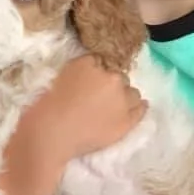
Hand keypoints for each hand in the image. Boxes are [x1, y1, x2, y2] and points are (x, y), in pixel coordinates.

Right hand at [27, 54, 146, 165]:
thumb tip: (96, 67)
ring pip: (132, 92)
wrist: (55, 132)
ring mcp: (123, 101)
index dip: (97, 72)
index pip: (101, 62)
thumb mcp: (64, 73)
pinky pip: (141, 109)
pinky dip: (140, 107)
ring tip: (114, 104)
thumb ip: (83, 66)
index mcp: (93, 64)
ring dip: (125, 95)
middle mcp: (112, 79)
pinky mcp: (128, 121)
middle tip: (99, 95)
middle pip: (119, 76)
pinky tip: (140, 106)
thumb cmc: (52, 102)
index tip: (90, 81)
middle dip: (111, 83)